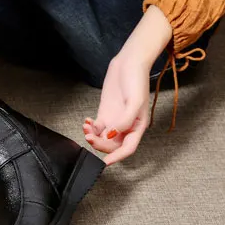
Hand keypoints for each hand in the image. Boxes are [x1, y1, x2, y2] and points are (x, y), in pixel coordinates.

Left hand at [83, 5, 172, 164]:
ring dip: (94, 137)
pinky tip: (86, 122)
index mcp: (138, 126)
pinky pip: (97, 127)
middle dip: (101, 144)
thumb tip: (111, 135)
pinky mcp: (106, 112)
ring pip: (103, 137)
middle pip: (113, 144)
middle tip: (90, 138)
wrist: (129, 62)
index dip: (117, 157)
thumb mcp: (134, 101)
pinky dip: (90, 128)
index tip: (106, 163)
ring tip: (87, 128)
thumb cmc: (136, 80)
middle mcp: (126, 126)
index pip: (128, 148)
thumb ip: (125, 121)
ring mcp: (115, 119)